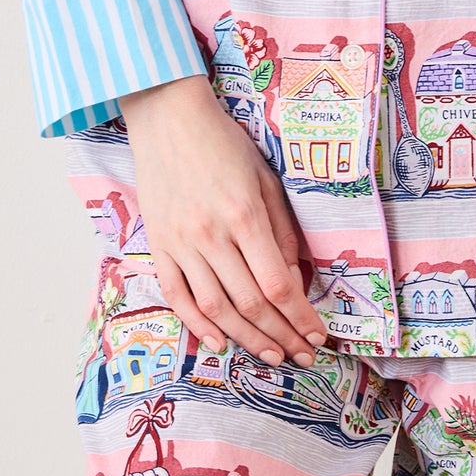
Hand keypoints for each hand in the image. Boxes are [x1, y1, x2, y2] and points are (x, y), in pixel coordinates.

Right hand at [119, 74, 328, 366]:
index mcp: (244, 216)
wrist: (169, 118)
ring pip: (215, 308)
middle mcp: (211, 235)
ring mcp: (181, 243)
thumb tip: (293, 280)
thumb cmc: (224, 143)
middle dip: (280, 336)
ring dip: (246, 339)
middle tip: (301, 356)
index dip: (299, 317)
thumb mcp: (265, 179)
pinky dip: (196, 324)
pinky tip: (218, 342)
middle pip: (250, 303)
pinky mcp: (158, 244)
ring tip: (270, 357)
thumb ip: (281, 231)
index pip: (277, 284)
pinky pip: (176, 295)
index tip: (316, 335)